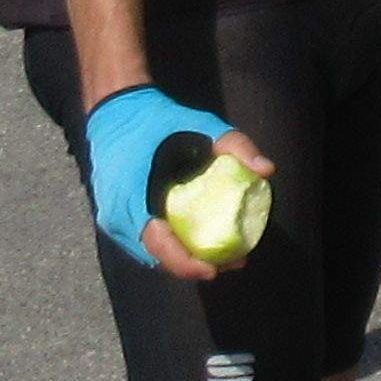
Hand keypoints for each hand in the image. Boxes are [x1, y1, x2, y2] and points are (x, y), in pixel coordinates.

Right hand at [81, 82, 272, 275]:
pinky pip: (145, 241)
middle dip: (194, 266)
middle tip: (232, 263)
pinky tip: (198, 243)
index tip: (214, 270)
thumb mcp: (199, 123)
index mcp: (131, 195)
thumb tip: (267, 171)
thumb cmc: (156, 118)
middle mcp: (117, 215)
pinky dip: (170, 247)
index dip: (185, 263)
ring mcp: (113, 219)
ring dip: (183, 260)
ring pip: (151, 252)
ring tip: (223, 258)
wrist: (113, 110)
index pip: (158, 243)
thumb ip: (234, 144)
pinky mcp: (116, 218)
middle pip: (158, 256)